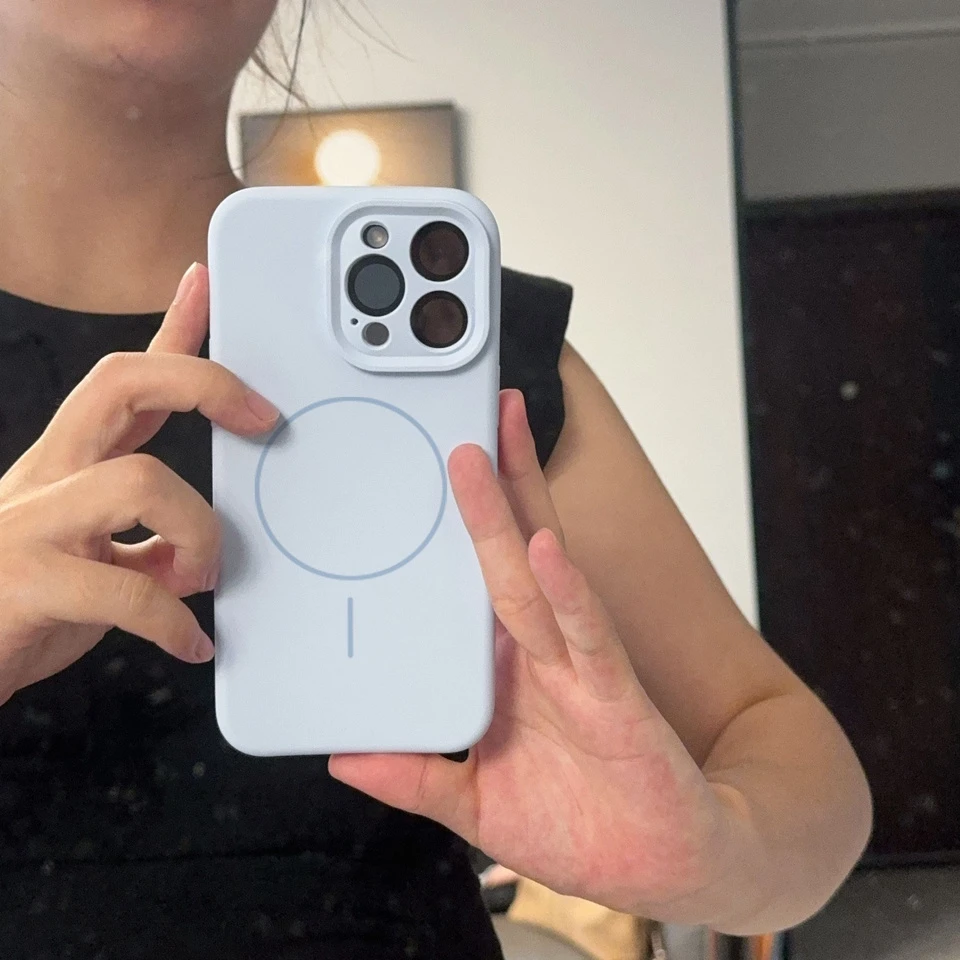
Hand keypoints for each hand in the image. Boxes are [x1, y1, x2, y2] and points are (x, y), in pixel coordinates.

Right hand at [0, 264, 278, 702]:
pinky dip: (173, 620)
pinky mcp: (29, 583)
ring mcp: (30, 525)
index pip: (122, 381)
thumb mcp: (90, 558)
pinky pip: (127, 587)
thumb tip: (202, 547)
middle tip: (261, 420)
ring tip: (204, 576)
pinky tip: (188, 641)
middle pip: (119, 384)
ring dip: (199, 532)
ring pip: (140, 480)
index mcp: (66, 469)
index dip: (168, 328)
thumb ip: (143, 539)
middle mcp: (45, 479)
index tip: (203, 284)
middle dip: (204, 383)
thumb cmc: (22, 611)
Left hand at [328, 390, 735, 919]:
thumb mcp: (474, 806)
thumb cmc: (582, 828)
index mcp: (509, 671)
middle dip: (491, 486)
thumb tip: (344, 757)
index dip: (463, 530)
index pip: (483, 582)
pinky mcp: (615, 700)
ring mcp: (578, 669)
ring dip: (514, 511)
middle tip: (468, 420)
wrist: (664, 868)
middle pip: (512, 553)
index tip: (433, 475)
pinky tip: (544, 552)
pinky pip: (588, 638)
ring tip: (493, 447)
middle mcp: (543, 655)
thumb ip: (413, 778)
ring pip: (540, 576)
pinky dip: (567, 593)